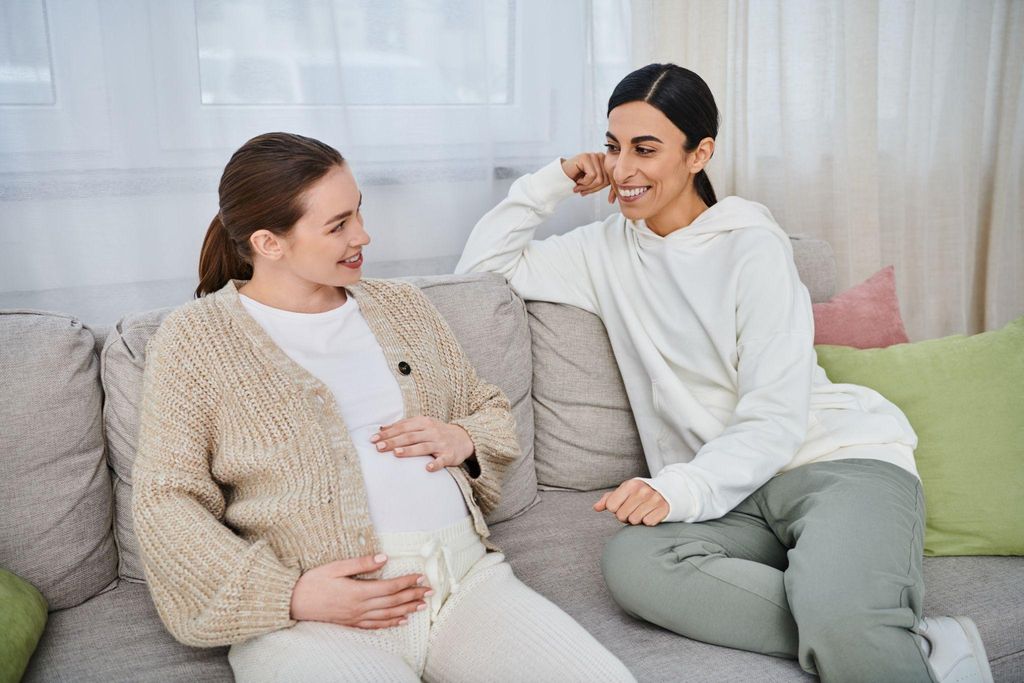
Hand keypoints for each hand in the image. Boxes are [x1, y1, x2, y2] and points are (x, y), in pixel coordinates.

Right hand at [290, 554, 431, 628]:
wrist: (293, 602)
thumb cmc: (313, 582)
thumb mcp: (336, 567)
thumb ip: (361, 563)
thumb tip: (384, 557)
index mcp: (358, 591)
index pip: (390, 586)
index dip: (407, 582)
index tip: (421, 576)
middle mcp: (360, 607)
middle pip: (393, 601)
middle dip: (413, 595)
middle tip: (430, 590)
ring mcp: (356, 617)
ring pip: (388, 614)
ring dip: (407, 609)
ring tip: (422, 605)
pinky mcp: (351, 623)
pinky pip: (376, 625)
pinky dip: (391, 623)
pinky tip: (402, 620)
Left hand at [371, 416, 474, 471]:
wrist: (464, 437)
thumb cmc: (437, 432)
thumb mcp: (422, 424)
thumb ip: (403, 425)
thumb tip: (382, 428)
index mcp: (424, 423)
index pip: (403, 427)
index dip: (388, 433)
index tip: (374, 439)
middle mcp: (431, 432)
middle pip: (410, 436)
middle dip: (393, 442)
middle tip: (378, 447)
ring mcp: (440, 443)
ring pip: (423, 447)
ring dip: (409, 450)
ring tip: (396, 454)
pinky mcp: (449, 455)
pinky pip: (442, 460)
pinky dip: (435, 464)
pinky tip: (427, 468)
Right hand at [561, 153, 612, 199]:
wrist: (561, 177)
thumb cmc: (577, 180)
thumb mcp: (594, 183)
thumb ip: (604, 184)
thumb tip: (616, 194)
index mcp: (605, 162)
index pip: (612, 179)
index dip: (612, 191)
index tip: (610, 201)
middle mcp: (601, 157)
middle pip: (605, 180)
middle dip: (593, 189)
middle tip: (583, 192)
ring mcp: (594, 156)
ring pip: (598, 179)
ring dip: (587, 187)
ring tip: (578, 187)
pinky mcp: (586, 157)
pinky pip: (592, 175)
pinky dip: (584, 182)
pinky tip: (577, 181)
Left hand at [594, 479, 668, 525]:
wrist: (667, 490)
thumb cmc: (640, 492)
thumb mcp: (625, 491)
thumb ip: (608, 499)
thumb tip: (596, 507)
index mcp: (630, 485)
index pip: (611, 506)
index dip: (615, 508)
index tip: (623, 505)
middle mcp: (642, 491)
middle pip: (621, 516)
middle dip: (626, 516)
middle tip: (634, 509)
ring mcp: (654, 499)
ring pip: (634, 521)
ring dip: (637, 519)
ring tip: (642, 511)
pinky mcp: (663, 509)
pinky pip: (648, 523)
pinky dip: (648, 521)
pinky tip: (651, 513)